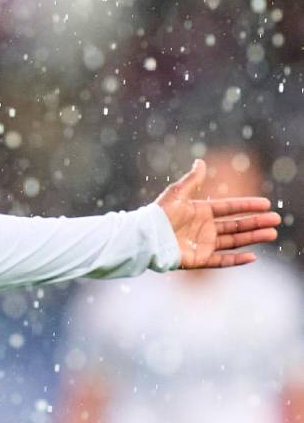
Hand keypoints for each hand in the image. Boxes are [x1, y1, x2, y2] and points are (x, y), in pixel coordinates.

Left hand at [155, 159, 280, 268]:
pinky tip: (253, 257)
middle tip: (276, 220)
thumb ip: (192, 180)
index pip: (229, 208)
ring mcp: (203, 244)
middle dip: (256, 222)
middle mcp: (204, 228)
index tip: (266, 204)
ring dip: (252, 238)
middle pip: (236, 225)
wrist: (146, 236)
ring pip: (233, 241)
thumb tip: (200, 161)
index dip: (247, 206)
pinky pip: (221, 260)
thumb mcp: (177, 194)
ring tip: (271, 234)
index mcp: (200, 211)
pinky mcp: (199, 259)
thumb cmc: (159, 214)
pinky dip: (237, 260)